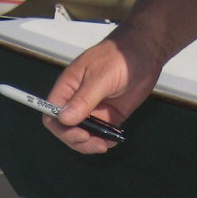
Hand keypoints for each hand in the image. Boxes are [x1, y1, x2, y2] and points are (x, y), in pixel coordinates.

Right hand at [43, 37, 161, 153]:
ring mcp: (92, 110)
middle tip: (96, 143)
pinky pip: (100, 134)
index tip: (79, 134)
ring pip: (82, 135)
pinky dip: (105, 141)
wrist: (145, 52)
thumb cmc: (118, 58)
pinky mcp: (108, 116)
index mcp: (68, 88)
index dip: (60, 128)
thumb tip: (64, 120)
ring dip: (90, 144)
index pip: (51, 113)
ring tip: (105, 144)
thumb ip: (83, 100)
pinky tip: (113, 140)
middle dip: (77, 140)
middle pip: (66, 129)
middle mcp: (76, 101)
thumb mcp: (100, 78)